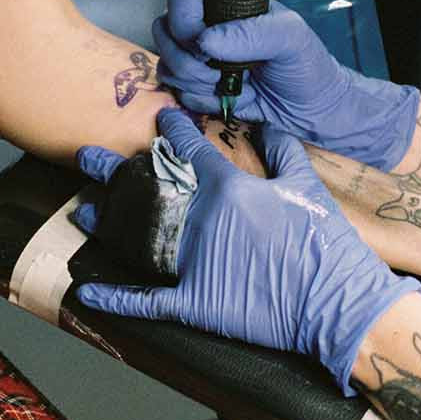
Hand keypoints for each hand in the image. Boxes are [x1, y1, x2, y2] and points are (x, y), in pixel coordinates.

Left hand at [74, 107, 420, 394]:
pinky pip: (146, 300)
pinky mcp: (195, 301)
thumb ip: (282, 151)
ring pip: (139, 237)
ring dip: (110, 223)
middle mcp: (202, 220)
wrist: (336, 302)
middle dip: (116, 171)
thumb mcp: (306, 186)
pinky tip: (86, 293)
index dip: (171, 131)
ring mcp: (194, 261)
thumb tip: (267, 126)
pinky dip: (115, 299)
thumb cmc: (325, 243)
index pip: (191, 151)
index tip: (157, 117)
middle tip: (86, 156)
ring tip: (84, 209)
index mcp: (229, 188)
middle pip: (150, 189)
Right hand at [153, 0, 418, 171]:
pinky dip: (200, 99)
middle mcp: (206, 21)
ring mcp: (198, 54)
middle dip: (188, 58)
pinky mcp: (196, 84)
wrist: (312, 111)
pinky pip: (175, 90)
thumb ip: (254, 33)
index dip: (184, 16)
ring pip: (166, 62)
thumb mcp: (292, 39)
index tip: (205, 42)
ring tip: (229, 84)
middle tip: (219, 70)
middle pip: (164, 28)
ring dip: (195, 81)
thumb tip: (206, 39)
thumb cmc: (307, 66)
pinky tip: (228, 98)